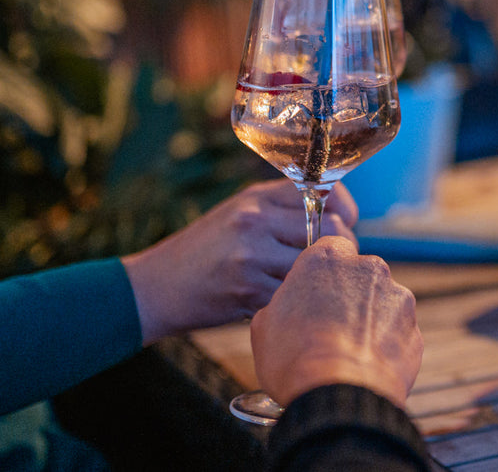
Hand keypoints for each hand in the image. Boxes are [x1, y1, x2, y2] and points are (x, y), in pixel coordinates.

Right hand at [121, 179, 358, 344]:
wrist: (154, 288)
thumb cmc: (204, 251)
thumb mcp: (238, 214)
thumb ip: (281, 210)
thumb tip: (338, 215)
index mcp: (257, 198)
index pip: (324, 192)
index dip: (344, 210)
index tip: (344, 224)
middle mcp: (256, 220)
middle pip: (329, 230)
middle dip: (339, 250)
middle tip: (332, 264)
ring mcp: (252, 256)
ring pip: (315, 266)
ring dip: (319, 280)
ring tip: (309, 287)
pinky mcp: (248, 291)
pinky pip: (294, 296)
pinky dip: (294, 302)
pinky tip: (284, 304)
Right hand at [251, 236, 422, 408]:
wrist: (337, 396)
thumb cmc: (294, 359)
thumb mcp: (265, 324)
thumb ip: (284, 301)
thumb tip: (291, 307)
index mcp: (327, 258)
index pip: (329, 247)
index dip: (323, 272)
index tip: (316, 291)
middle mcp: (367, 268)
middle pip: (359, 274)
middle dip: (348, 294)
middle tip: (330, 325)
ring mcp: (396, 296)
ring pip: (381, 301)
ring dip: (369, 319)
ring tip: (348, 350)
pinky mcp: (414, 326)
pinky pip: (397, 330)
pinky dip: (386, 343)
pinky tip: (366, 363)